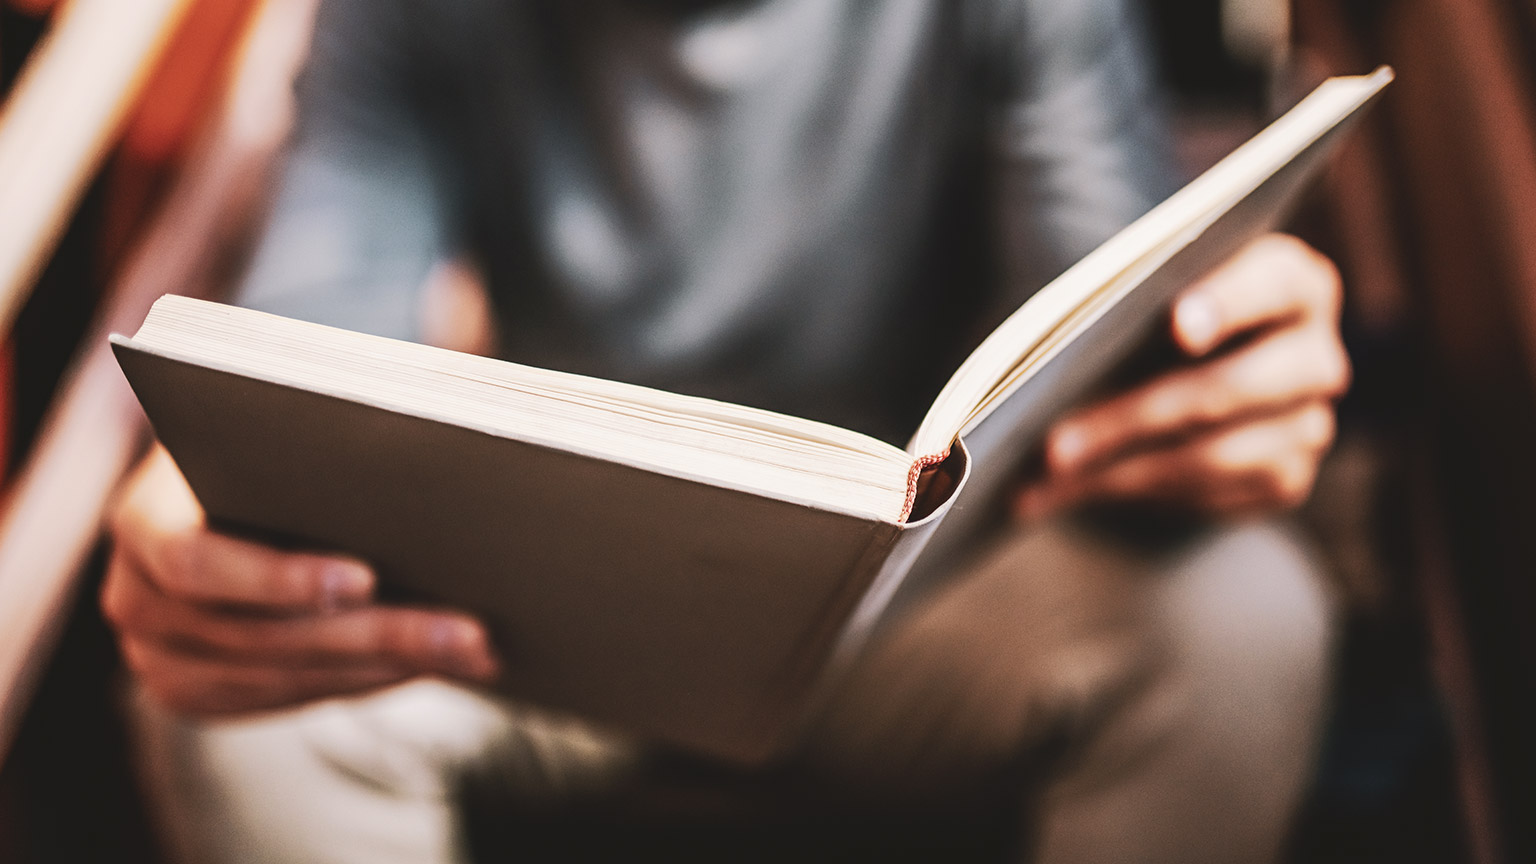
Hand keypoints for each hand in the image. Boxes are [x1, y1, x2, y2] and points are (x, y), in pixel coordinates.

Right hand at [102, 445, 499, 716]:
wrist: (226, 481)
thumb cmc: (266, 439)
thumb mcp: (277, 421)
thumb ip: (325, 432)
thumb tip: (432, 440)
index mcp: (141, 520)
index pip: (196, 563)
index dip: (278, 579)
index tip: (368, 578)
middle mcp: (138, 601)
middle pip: (260, 636)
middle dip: (375, 635)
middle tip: (467, 632)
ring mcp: (165, 659)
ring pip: (285, 678)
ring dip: (388, 667)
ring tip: (473, 652)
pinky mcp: (206, 693)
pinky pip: (292, 699)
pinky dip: (367, 682)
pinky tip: (435, 665)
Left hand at [1013, 234, 1347, 518]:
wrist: (1181, 369)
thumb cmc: (1156, 312)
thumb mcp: (1148, 291)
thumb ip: (1129, 304)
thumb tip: (1057, 359)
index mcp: (1292, 282)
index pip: (1274, 283)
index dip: (1227, 303)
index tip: (1179, 325)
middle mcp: (1314, 354)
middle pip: (1229, 388)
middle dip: (1132, 417)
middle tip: (1053, 444)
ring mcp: (1308, 423)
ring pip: (1214, 455)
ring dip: (1118, 470)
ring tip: (1044, 478)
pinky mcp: (1285, 479)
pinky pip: (1207, 494)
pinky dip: (1131, 492)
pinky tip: (1069, 491)